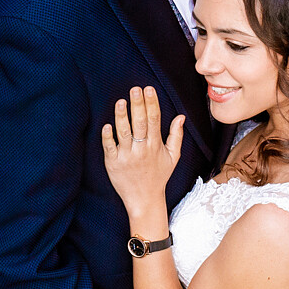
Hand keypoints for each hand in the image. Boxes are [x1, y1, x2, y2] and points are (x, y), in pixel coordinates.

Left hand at [101, 86, 184, 210]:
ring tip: (120, 101)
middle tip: (135, 89)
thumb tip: (180, 116)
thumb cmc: (158, 176)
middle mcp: (142, 149)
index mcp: (156, 145)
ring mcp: (127, 156)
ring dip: (122, 116)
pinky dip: (108, 136)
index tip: (148, 89)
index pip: (154, 120)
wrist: (144, 199)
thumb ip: (176, 136)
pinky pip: (110, 147)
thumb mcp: (173, 157)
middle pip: (140, 123)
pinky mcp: (113, 163)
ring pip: (124, 133)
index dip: (151, 103)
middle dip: (138, 105)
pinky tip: (107, 125)